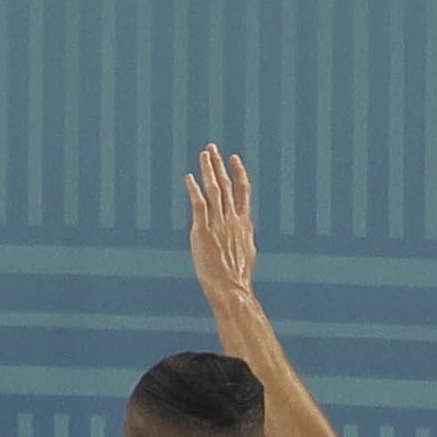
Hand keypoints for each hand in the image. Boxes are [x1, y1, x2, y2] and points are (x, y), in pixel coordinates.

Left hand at [184, 144, 257, 305]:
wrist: (232, 288)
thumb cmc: (237, 277)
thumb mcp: (247, 253)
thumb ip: (243, 237)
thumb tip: (244, 233)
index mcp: (244, 223)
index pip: (242, 191)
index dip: (238, 173)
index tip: (233, 159)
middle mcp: (233, 219)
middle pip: (226, 185)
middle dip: (219, 165)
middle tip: (212, 148)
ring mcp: (219, 224)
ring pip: (214, 190)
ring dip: (208, 170)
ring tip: (203, 154)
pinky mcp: (203, 231)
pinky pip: (199, 204)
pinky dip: (194, 189)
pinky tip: (189, 177)